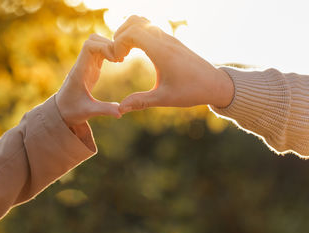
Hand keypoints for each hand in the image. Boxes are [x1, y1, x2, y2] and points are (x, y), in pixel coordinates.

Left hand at [56, 34, 121, 127]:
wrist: (61, 111)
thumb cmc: (71, 111)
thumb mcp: (88, 111)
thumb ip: (104, 109)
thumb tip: (121, 112)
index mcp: (79, 71)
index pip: (89, 46)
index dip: (104, 47)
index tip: (115, 59)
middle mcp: (82, 64)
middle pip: (94, 39)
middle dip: (109, 44)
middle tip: (121, 58)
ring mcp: (86, 64)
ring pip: (97, 42)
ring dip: (110, 46)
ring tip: (121, 59)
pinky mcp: (91, 67)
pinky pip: (100, 51)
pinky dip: (110, 51)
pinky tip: (118, 61)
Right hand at [113, 16, 234, 113]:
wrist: (215, 84)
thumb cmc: (192, 91)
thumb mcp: (164, 98)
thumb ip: (140, 102)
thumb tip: (120, 109)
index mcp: (162, 52)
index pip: (133, 32)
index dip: (118, 42)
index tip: (118, 59)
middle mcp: (165, 40)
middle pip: (135, 21)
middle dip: (120, 34)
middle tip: (119, 55)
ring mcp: (169, 38)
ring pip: (142, 21)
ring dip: (129, 33)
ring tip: (125, 53)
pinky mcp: (171, 41)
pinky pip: (150, 28)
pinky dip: (138, 35)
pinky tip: (137, 53)